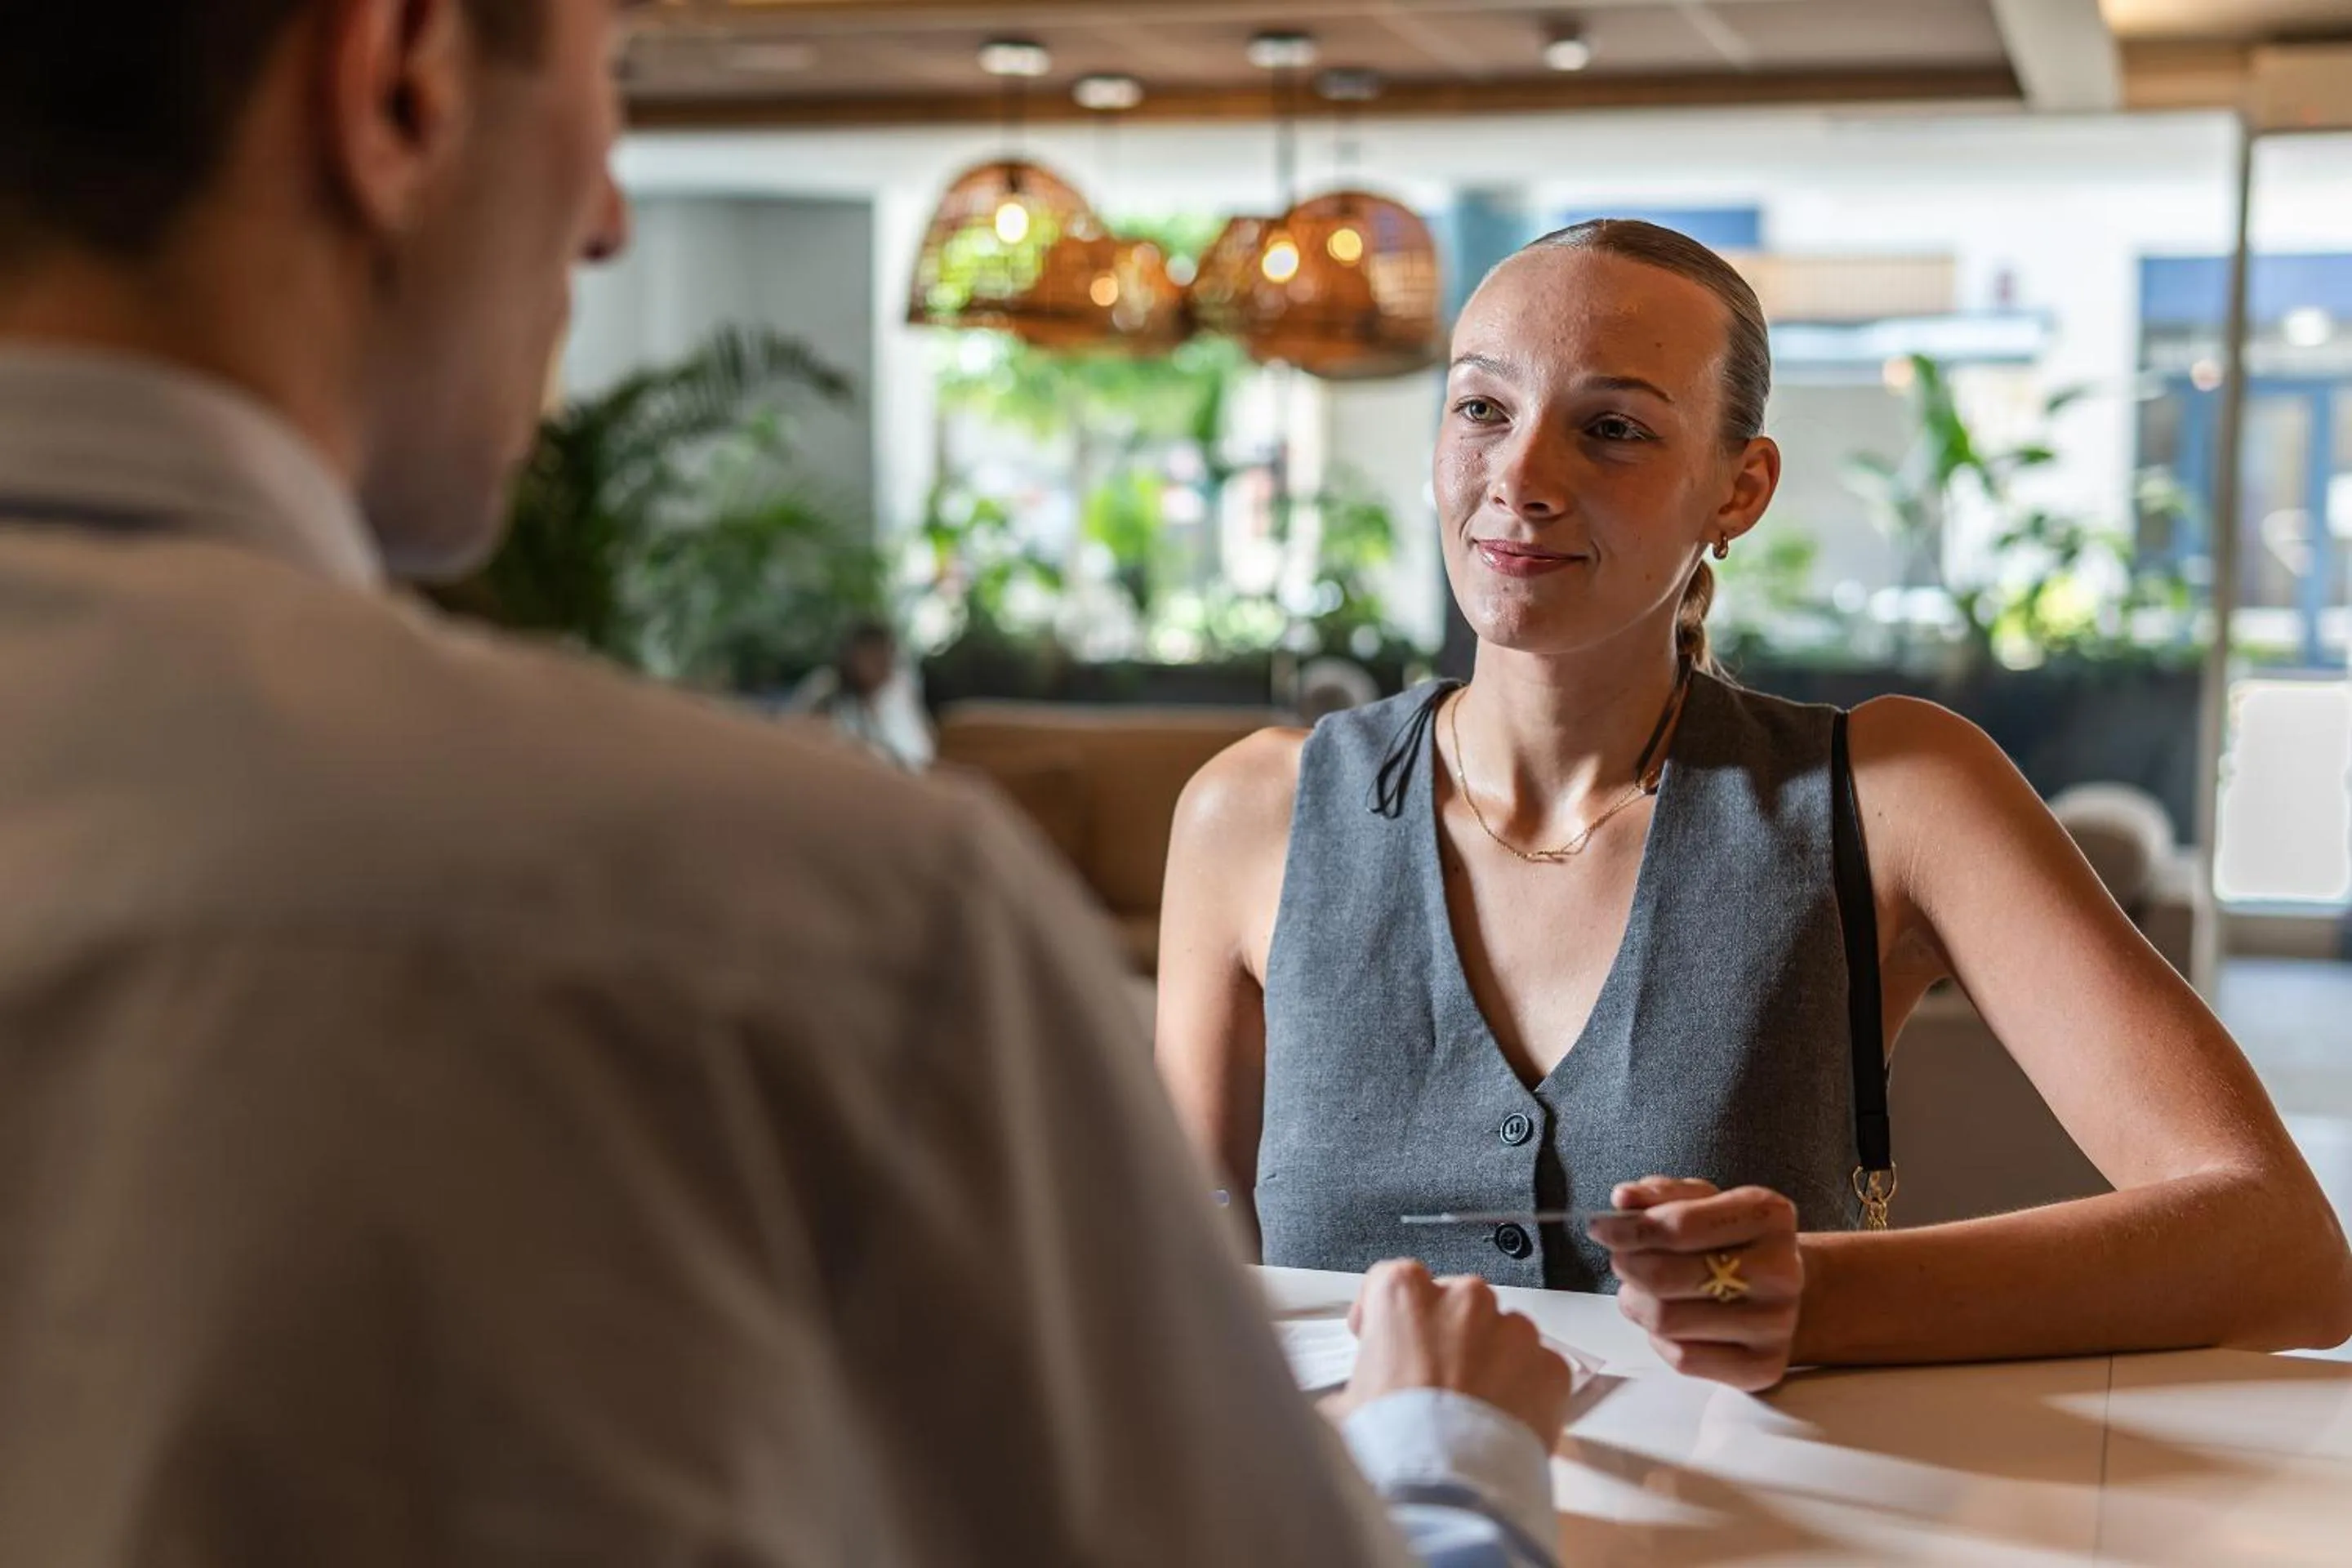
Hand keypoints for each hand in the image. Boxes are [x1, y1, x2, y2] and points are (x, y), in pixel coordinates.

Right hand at [1328, 1259, 1575, 1450]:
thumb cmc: (1397, 1445)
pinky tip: (1500, 1422)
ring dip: (1487, 1360)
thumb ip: (1352, 1385)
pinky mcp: (1551, 1367)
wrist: (1449, 1492)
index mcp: (1404, 1295)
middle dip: (1443, 1337)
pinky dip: (1524, 1389)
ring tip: (1469, 1410)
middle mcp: (1463, 1299)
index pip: (1390, 1280)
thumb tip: (1345, 1402)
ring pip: (1500, 1333)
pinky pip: (1537, 1368)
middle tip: (1429, 1384)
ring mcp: (1513, 1330)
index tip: (1382, 1337)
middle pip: (1452, 1304)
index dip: (1381, 1314)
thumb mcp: (1344, 1409)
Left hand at [1586, 1178, 1804, 1391]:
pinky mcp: (1763, 1367)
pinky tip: (1669, 1321)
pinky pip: (1683, 1358)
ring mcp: (1776, 1324)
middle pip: (1665, 1276)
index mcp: (1769, 1216)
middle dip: (1626, 1265)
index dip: (1627, 1229)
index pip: (1678, 1226)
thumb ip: (1661, 1195)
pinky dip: (1658, 1339)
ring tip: (1642, 1288)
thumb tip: (1623, 1198)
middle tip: (1620, 1259)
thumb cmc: (1731, 1239)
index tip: (1598, 1228)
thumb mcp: (1703, 1201)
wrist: (1778, 1290)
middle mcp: (1781, 1271)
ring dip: (1637, 1302)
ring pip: (1667, 1320)